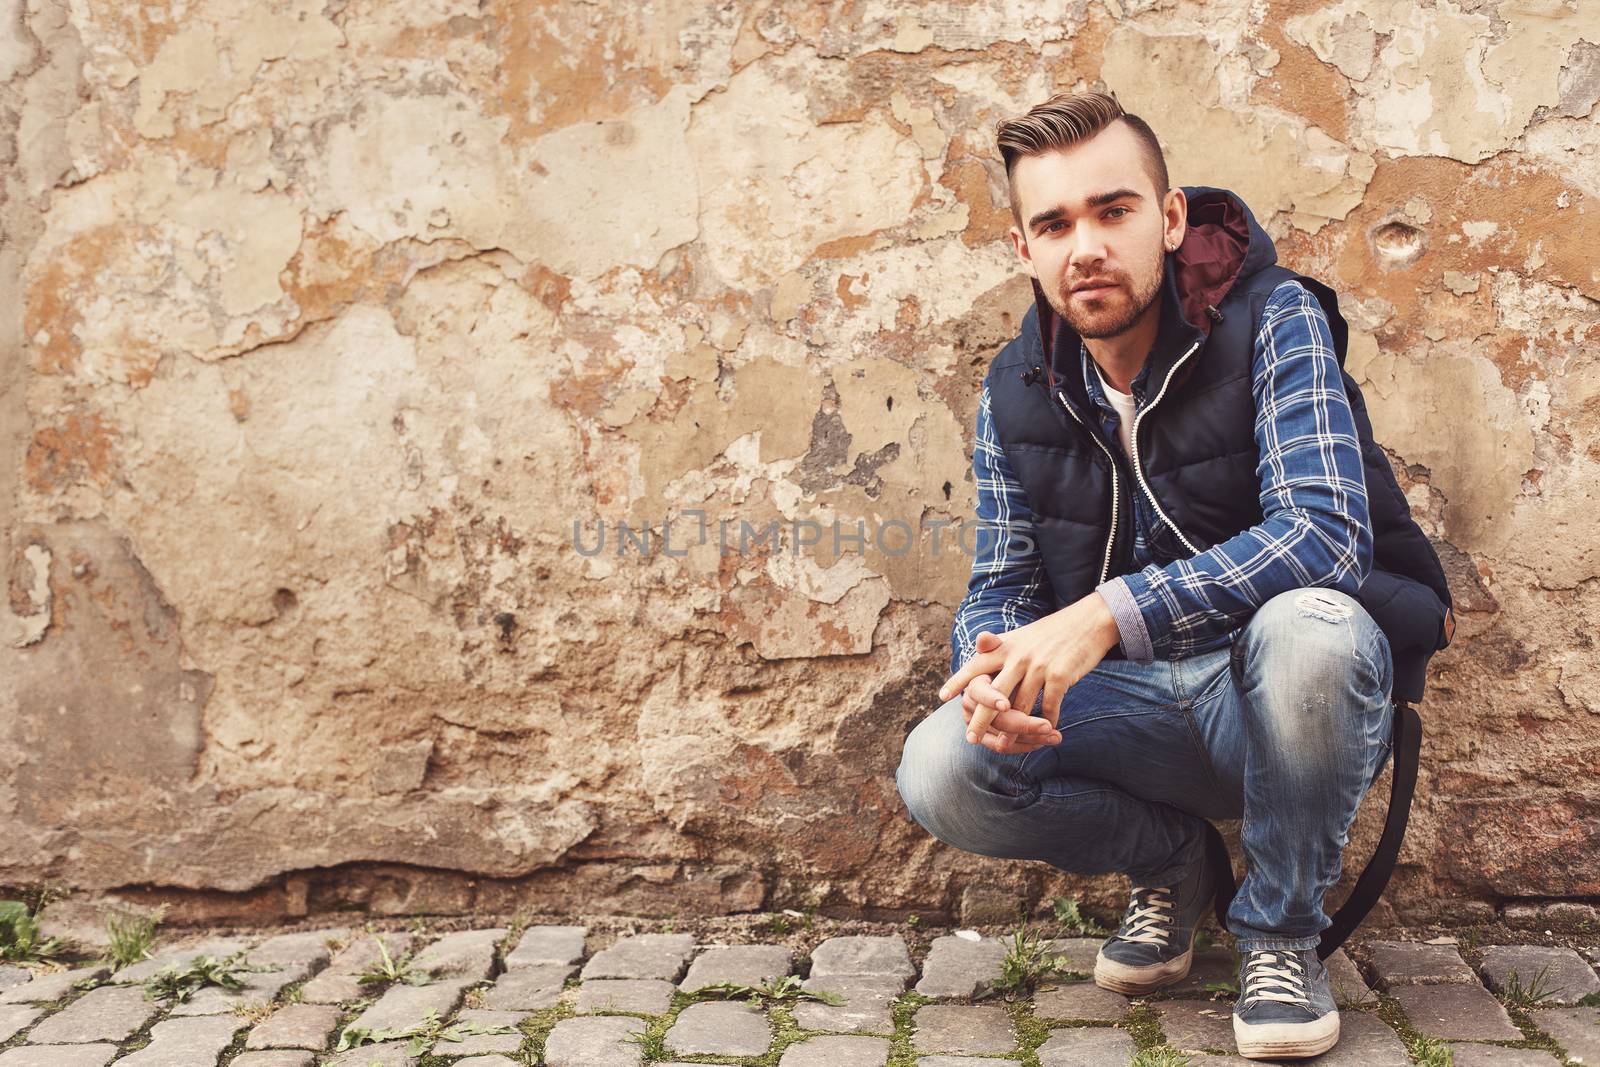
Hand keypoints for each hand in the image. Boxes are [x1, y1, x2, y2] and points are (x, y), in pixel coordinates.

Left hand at [939, 592, 1121, 747]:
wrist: (1088, 622)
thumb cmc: (1051, 632)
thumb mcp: (1021, 635)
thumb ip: (999, 644)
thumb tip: (977, 641)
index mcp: (1006, 646)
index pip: (976, 665)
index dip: (958, 680)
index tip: (942, 697)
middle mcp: (1018, 657)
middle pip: (993, 695)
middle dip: (981, 720)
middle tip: (970, 738)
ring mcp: (1039, 667)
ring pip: (1021, 707)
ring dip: (1014, 731)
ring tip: (1006, 746)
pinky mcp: (1061, 677)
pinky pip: (1049, 707)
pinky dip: (1046, 722)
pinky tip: (1045, 732)